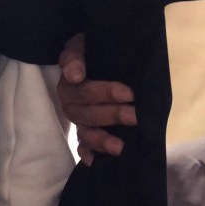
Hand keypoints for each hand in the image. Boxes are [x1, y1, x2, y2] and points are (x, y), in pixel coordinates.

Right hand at [57, 33, 135, 164]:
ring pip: (85, 132)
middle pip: (87, 114)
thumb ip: (75, 55)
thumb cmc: (93, 48)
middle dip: (112, 115)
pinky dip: (87, 154)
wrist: (101, 53)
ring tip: (120, 146)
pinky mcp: (85, 130)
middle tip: (135, 115)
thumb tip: (74, 75)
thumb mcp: (83, 43)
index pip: (84, 90)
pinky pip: (81, 146)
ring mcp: (77, 119)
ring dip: (101, 140)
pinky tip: (95, 162)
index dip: (105, 92)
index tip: (128, 93)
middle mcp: (71, 102)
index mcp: (70, 81)